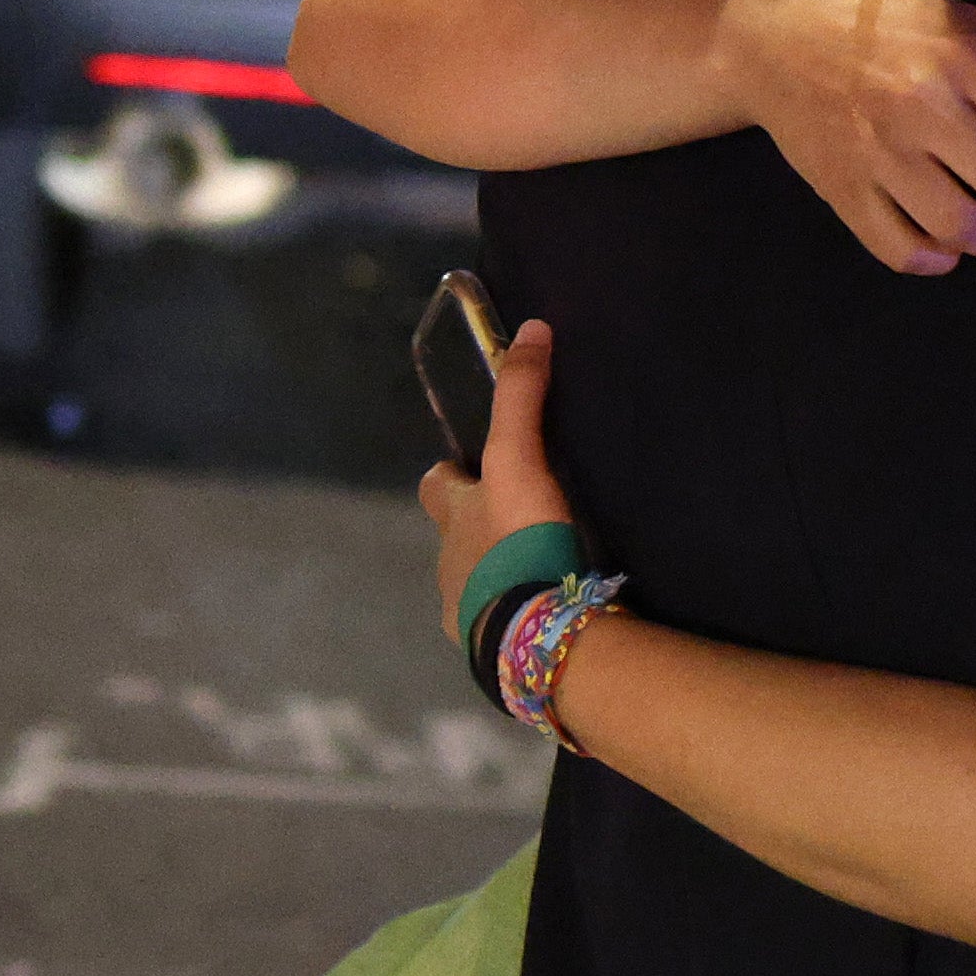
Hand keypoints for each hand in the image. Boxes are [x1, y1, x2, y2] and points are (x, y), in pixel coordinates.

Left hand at [414, 319, 576, 615]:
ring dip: (495, 576)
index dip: (450, 474)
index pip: (436, 485)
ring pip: (472, 584)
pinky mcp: (487, 647)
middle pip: (452, 537)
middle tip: (514, 523)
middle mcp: (448, 561)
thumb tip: (529, 329)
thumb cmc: (518, 541)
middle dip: (474, 530)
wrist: (532, 630)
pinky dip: (512, 615)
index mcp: (453, 515)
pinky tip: (539, 614)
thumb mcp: (520, 460)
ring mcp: (463, 609)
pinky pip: (495, 625)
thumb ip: (522, 398)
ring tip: (536, 572)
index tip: (472, 469)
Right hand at [717, 0, 975, 269]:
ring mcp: (877, 155)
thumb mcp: (966, 18)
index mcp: (961, 57)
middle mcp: (921, 106)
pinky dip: (936, 259)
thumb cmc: (885, 27)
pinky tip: (950, 244)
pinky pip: (902, 250)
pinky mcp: (842, 191)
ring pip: (963, 228)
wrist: (775, 45)